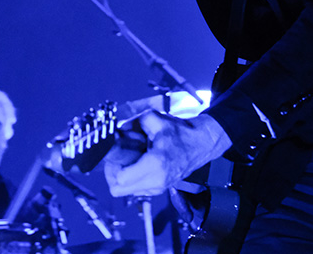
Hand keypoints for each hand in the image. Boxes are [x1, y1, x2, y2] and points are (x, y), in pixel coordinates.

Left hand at [104, 111, 230, 197]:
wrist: (200, 145)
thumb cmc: (181, 134)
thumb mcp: (157, 120)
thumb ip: (134, 121)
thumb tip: (118, 127)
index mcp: (155, 164)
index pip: (121, 178)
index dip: (113, 163)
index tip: (116, 152)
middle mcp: (156, 180)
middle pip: (118, 189)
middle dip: (112, 172)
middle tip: (117, 157)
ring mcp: (157, 188)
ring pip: (124, 191)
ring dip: (121, 177)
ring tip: (129, 160)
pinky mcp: (158, 189)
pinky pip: (134, 190)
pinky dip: (130, 179)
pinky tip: (136, 165)